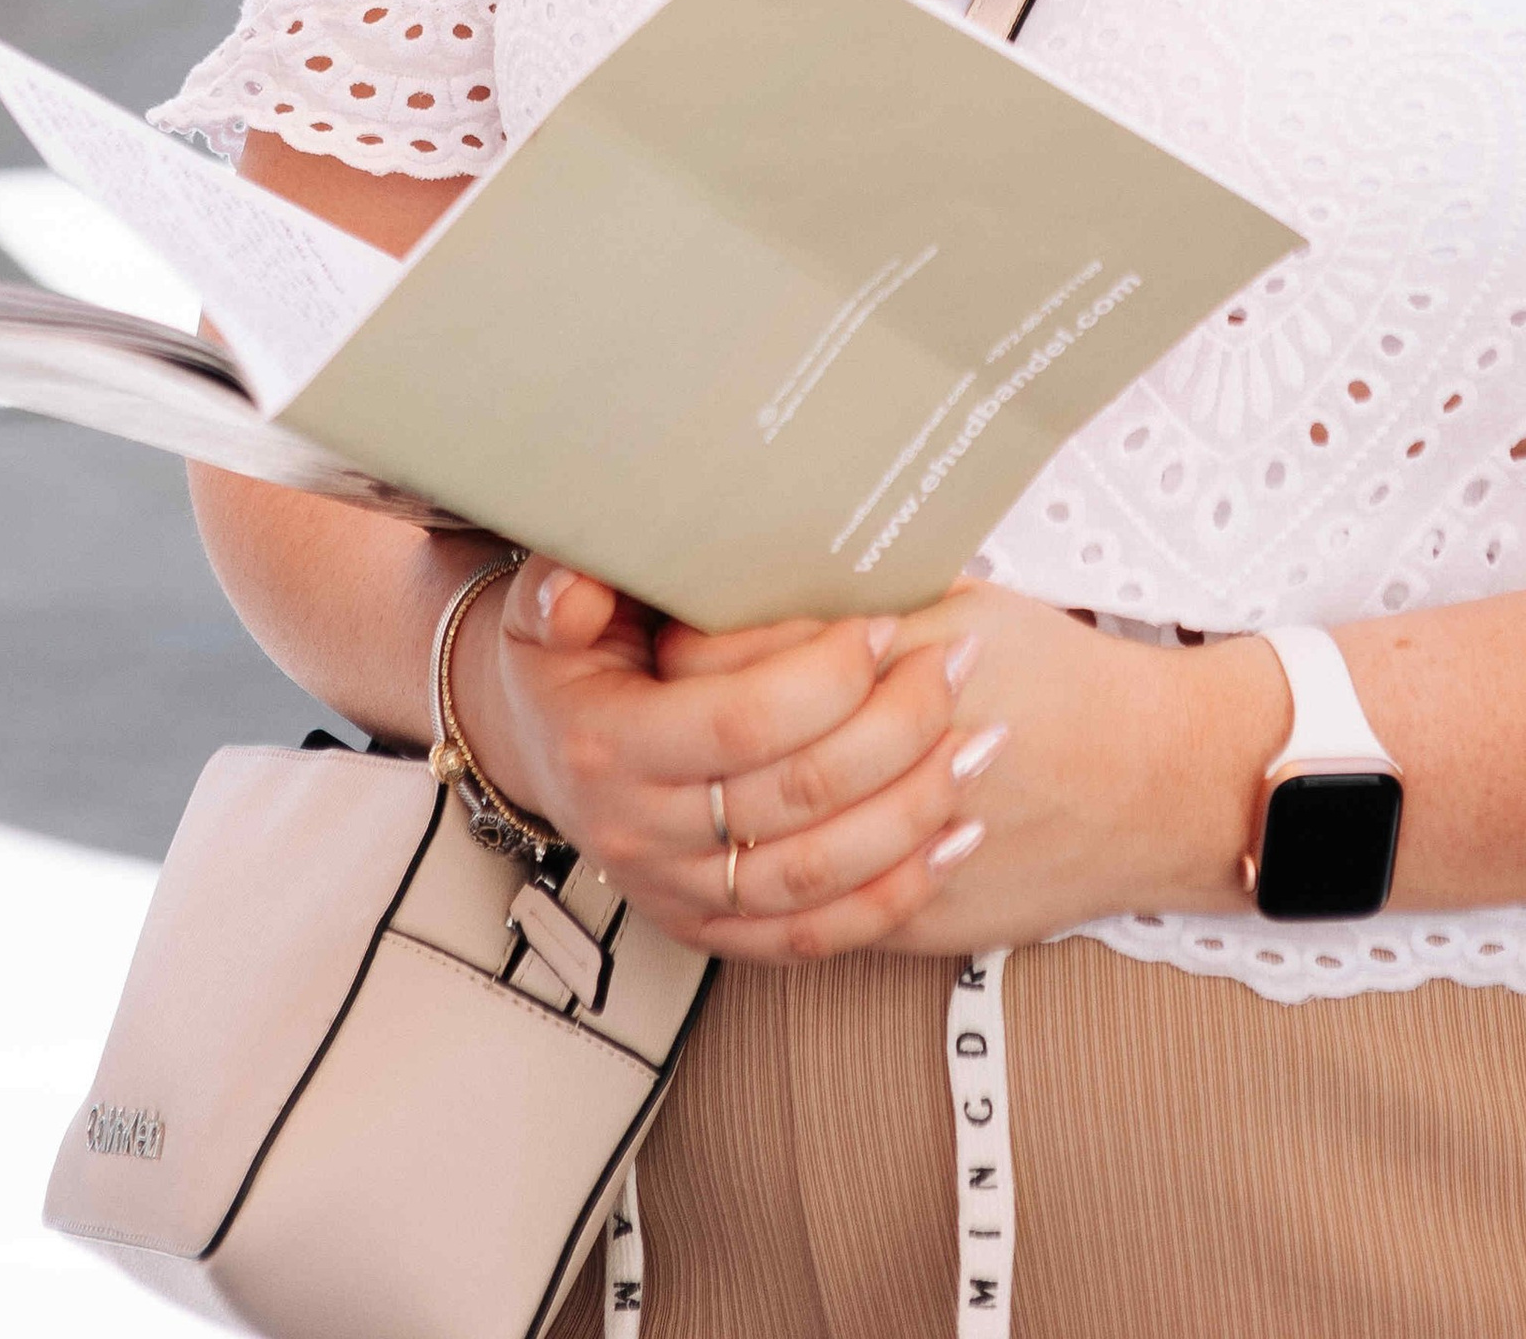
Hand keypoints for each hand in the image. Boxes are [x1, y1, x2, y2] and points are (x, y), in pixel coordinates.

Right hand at [459, 565, 999, 962]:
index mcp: (607, 747)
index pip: (739, 724)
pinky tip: (957, 841)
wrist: (545, 742)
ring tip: (980, 743)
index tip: (885, 625)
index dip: (824, 677)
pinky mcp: (713, 932)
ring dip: (913, 812)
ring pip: (817, 875)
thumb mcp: (544, 604)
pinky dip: (895, 896)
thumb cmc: (570, 655)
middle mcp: (640, 835)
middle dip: (894, 729)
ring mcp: (678, 895)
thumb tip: (577, 592)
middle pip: (794, 798)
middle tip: (959, 664)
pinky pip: (814, 937)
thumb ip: (562, 588)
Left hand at [675, 585, 1285, 955]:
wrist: (1158, 784)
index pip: (737, 665)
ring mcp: (895, 862)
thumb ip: (861, 610)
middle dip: (688, 728)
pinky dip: (772, 870)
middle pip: (733, 758)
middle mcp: (886, 773)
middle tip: (669, 699)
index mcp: (890, 677)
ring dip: (724, 807)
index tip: (680, 629)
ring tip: (713, 769)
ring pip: (761, 849)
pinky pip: (807, 911)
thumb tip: (756, 603)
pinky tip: (768, 832)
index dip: (692, 647)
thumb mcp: (964, 607)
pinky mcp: (909, 926)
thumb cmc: (1064, 677)